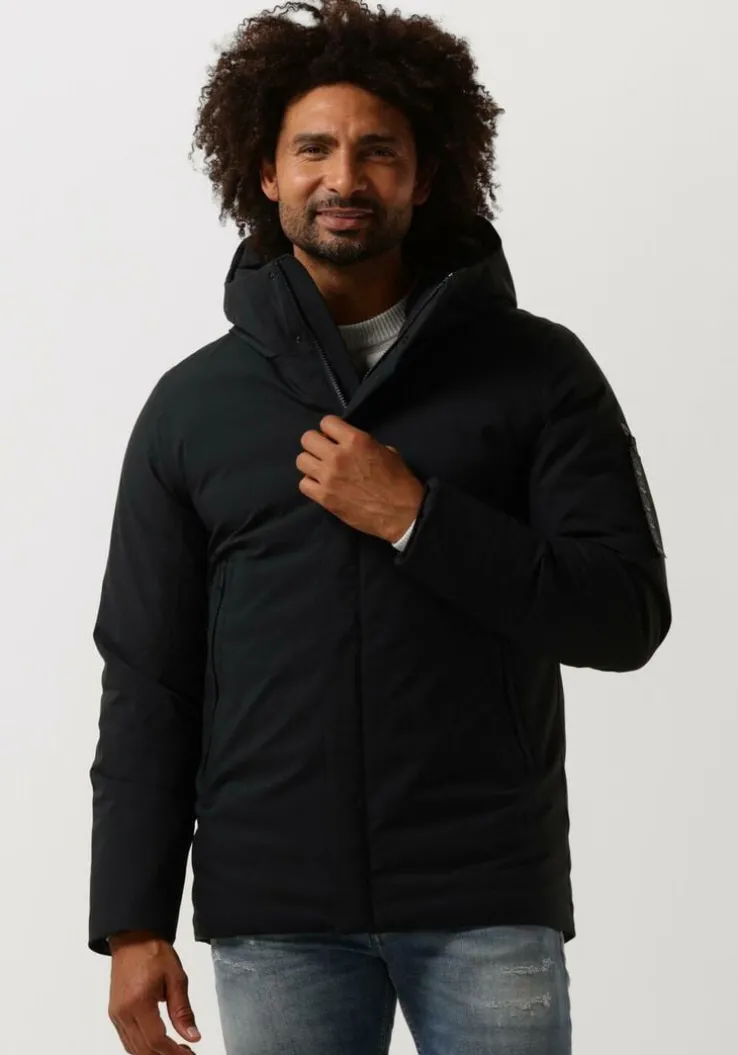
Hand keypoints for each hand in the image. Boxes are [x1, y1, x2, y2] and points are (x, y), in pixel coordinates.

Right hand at [108, 933, 200, 1053]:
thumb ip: (183, 1010)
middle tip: (185, 1054)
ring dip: (153, 1054)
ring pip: (133, 1048)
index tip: (189, 1054)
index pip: (156, 1040)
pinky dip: (143, 1047)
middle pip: (143, 1049)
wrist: (133, 938)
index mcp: (138, 1002)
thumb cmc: (153, 952)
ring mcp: (116, 1014)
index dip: (173, 1053)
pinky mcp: (115, 1013)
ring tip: (175, 1051)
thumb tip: (193, 1036)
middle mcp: (123, 1012)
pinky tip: (158, 1045)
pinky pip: (127, 1039)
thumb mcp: (176, 978)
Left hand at [297, 416, 423, 542]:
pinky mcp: (324, 497)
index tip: (334, 438)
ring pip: (301, 460)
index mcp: (355, 440)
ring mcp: (328, 477)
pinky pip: (303, 484)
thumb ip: (365, 444)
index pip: (326, 422)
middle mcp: (338, 456)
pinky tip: (322, 486)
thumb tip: (352, 446)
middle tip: (325, 453)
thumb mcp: (387, 452)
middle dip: (316, 443)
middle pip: (307, 439)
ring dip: (311, 463)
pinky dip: (311, 484)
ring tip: (322, 470)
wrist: (401, 513)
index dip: (330, 429)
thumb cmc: (399, 481)